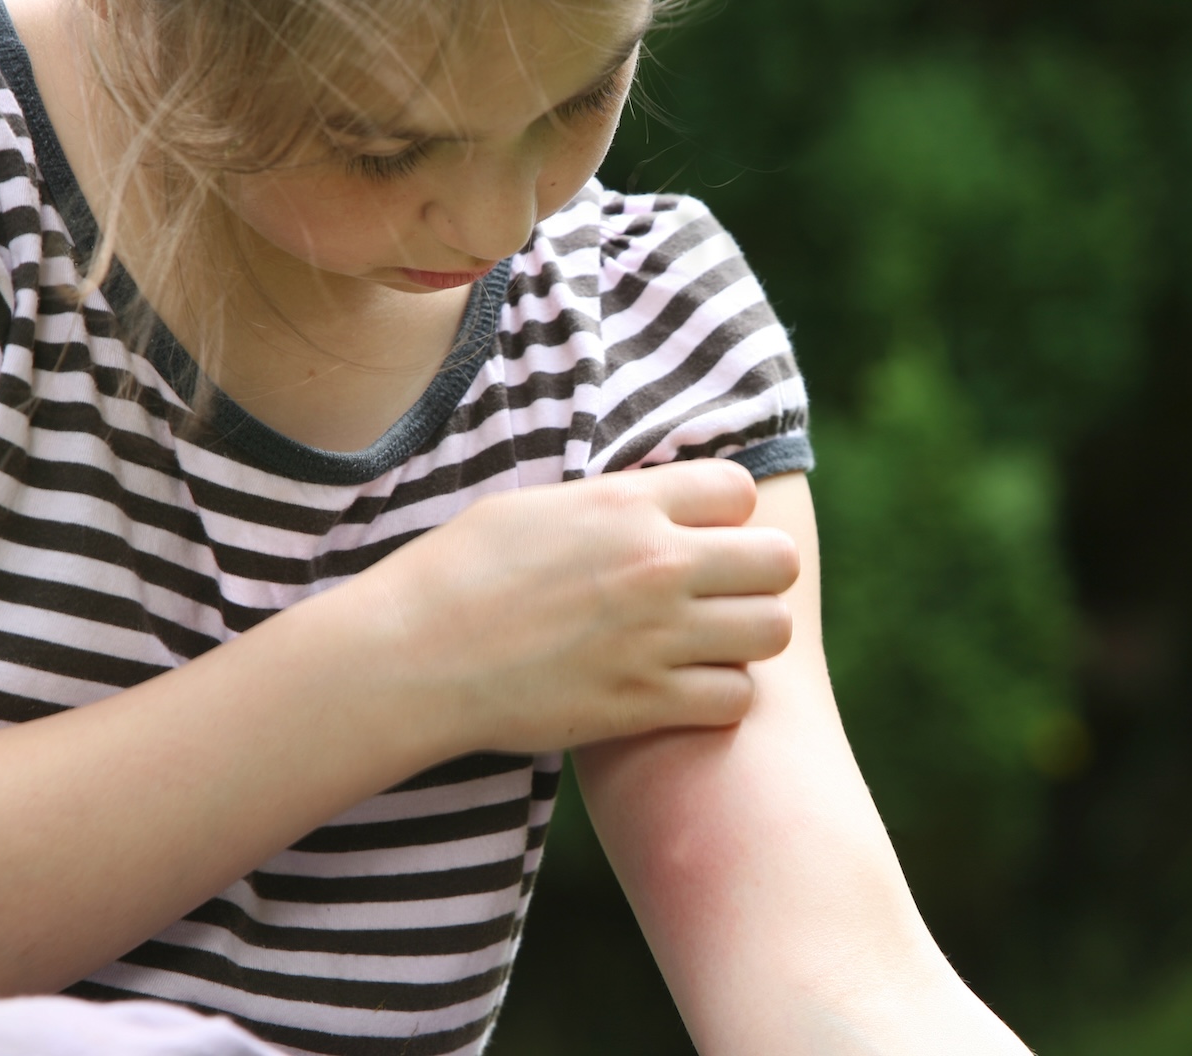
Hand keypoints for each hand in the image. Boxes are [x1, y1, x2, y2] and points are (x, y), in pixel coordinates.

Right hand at [346, 460, 799, 753]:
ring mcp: (657, 637)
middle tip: (721, 595)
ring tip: (708, 644)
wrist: (413, 658)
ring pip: (772, 630)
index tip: (700, 535)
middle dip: (758, 575)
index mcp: (628, 504)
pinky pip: (736, 698)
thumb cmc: (457, 574)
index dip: (726, 514)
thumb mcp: (536, 509)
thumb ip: (612, 505)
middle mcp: (657, 564)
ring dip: (748, 637)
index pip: (739, 489)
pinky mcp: (645, 702)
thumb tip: (654, 505)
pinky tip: (681, 690)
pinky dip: (719, 697)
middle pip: (778, 560)